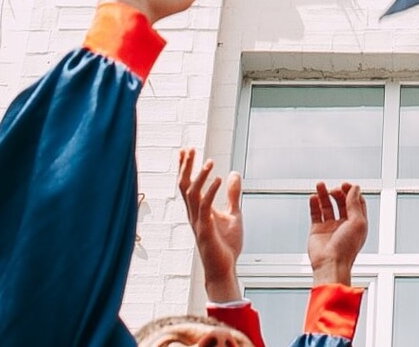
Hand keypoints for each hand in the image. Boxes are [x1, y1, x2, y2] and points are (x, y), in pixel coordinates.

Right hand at [178, 149, 244, 302]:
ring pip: (192, 195)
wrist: (225, 269)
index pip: (188, 185)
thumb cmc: (226, 245)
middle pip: (184, 186)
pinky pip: (205, 208)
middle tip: (190, 149)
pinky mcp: (206, 231)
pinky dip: (211, 192)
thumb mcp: (234, 214)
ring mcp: (198, 222)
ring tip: (210, 162)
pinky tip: (219, 179)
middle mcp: (194, 214)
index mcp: (199, 210)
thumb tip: (234, 174)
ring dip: (200, 177)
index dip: (186, 167)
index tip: (186, 150)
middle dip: (186, 167)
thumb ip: (232, 195)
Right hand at [305, 182, 367, 286]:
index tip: (346, 185)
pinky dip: (314, 204)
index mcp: (357, 223)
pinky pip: (315, 214)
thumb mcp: (357, 222)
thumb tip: (355, 188)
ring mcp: (330, 227)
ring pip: (327, 206)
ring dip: (324, 194)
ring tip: (320, 185)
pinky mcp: (317, 230)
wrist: (330, 264)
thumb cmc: (347, 248)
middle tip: (334, 189)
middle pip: (342, 202)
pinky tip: (313, 196)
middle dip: (338, 193)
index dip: (352, 192)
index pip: (356, 203)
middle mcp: (344, 224)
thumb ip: (355, 203)